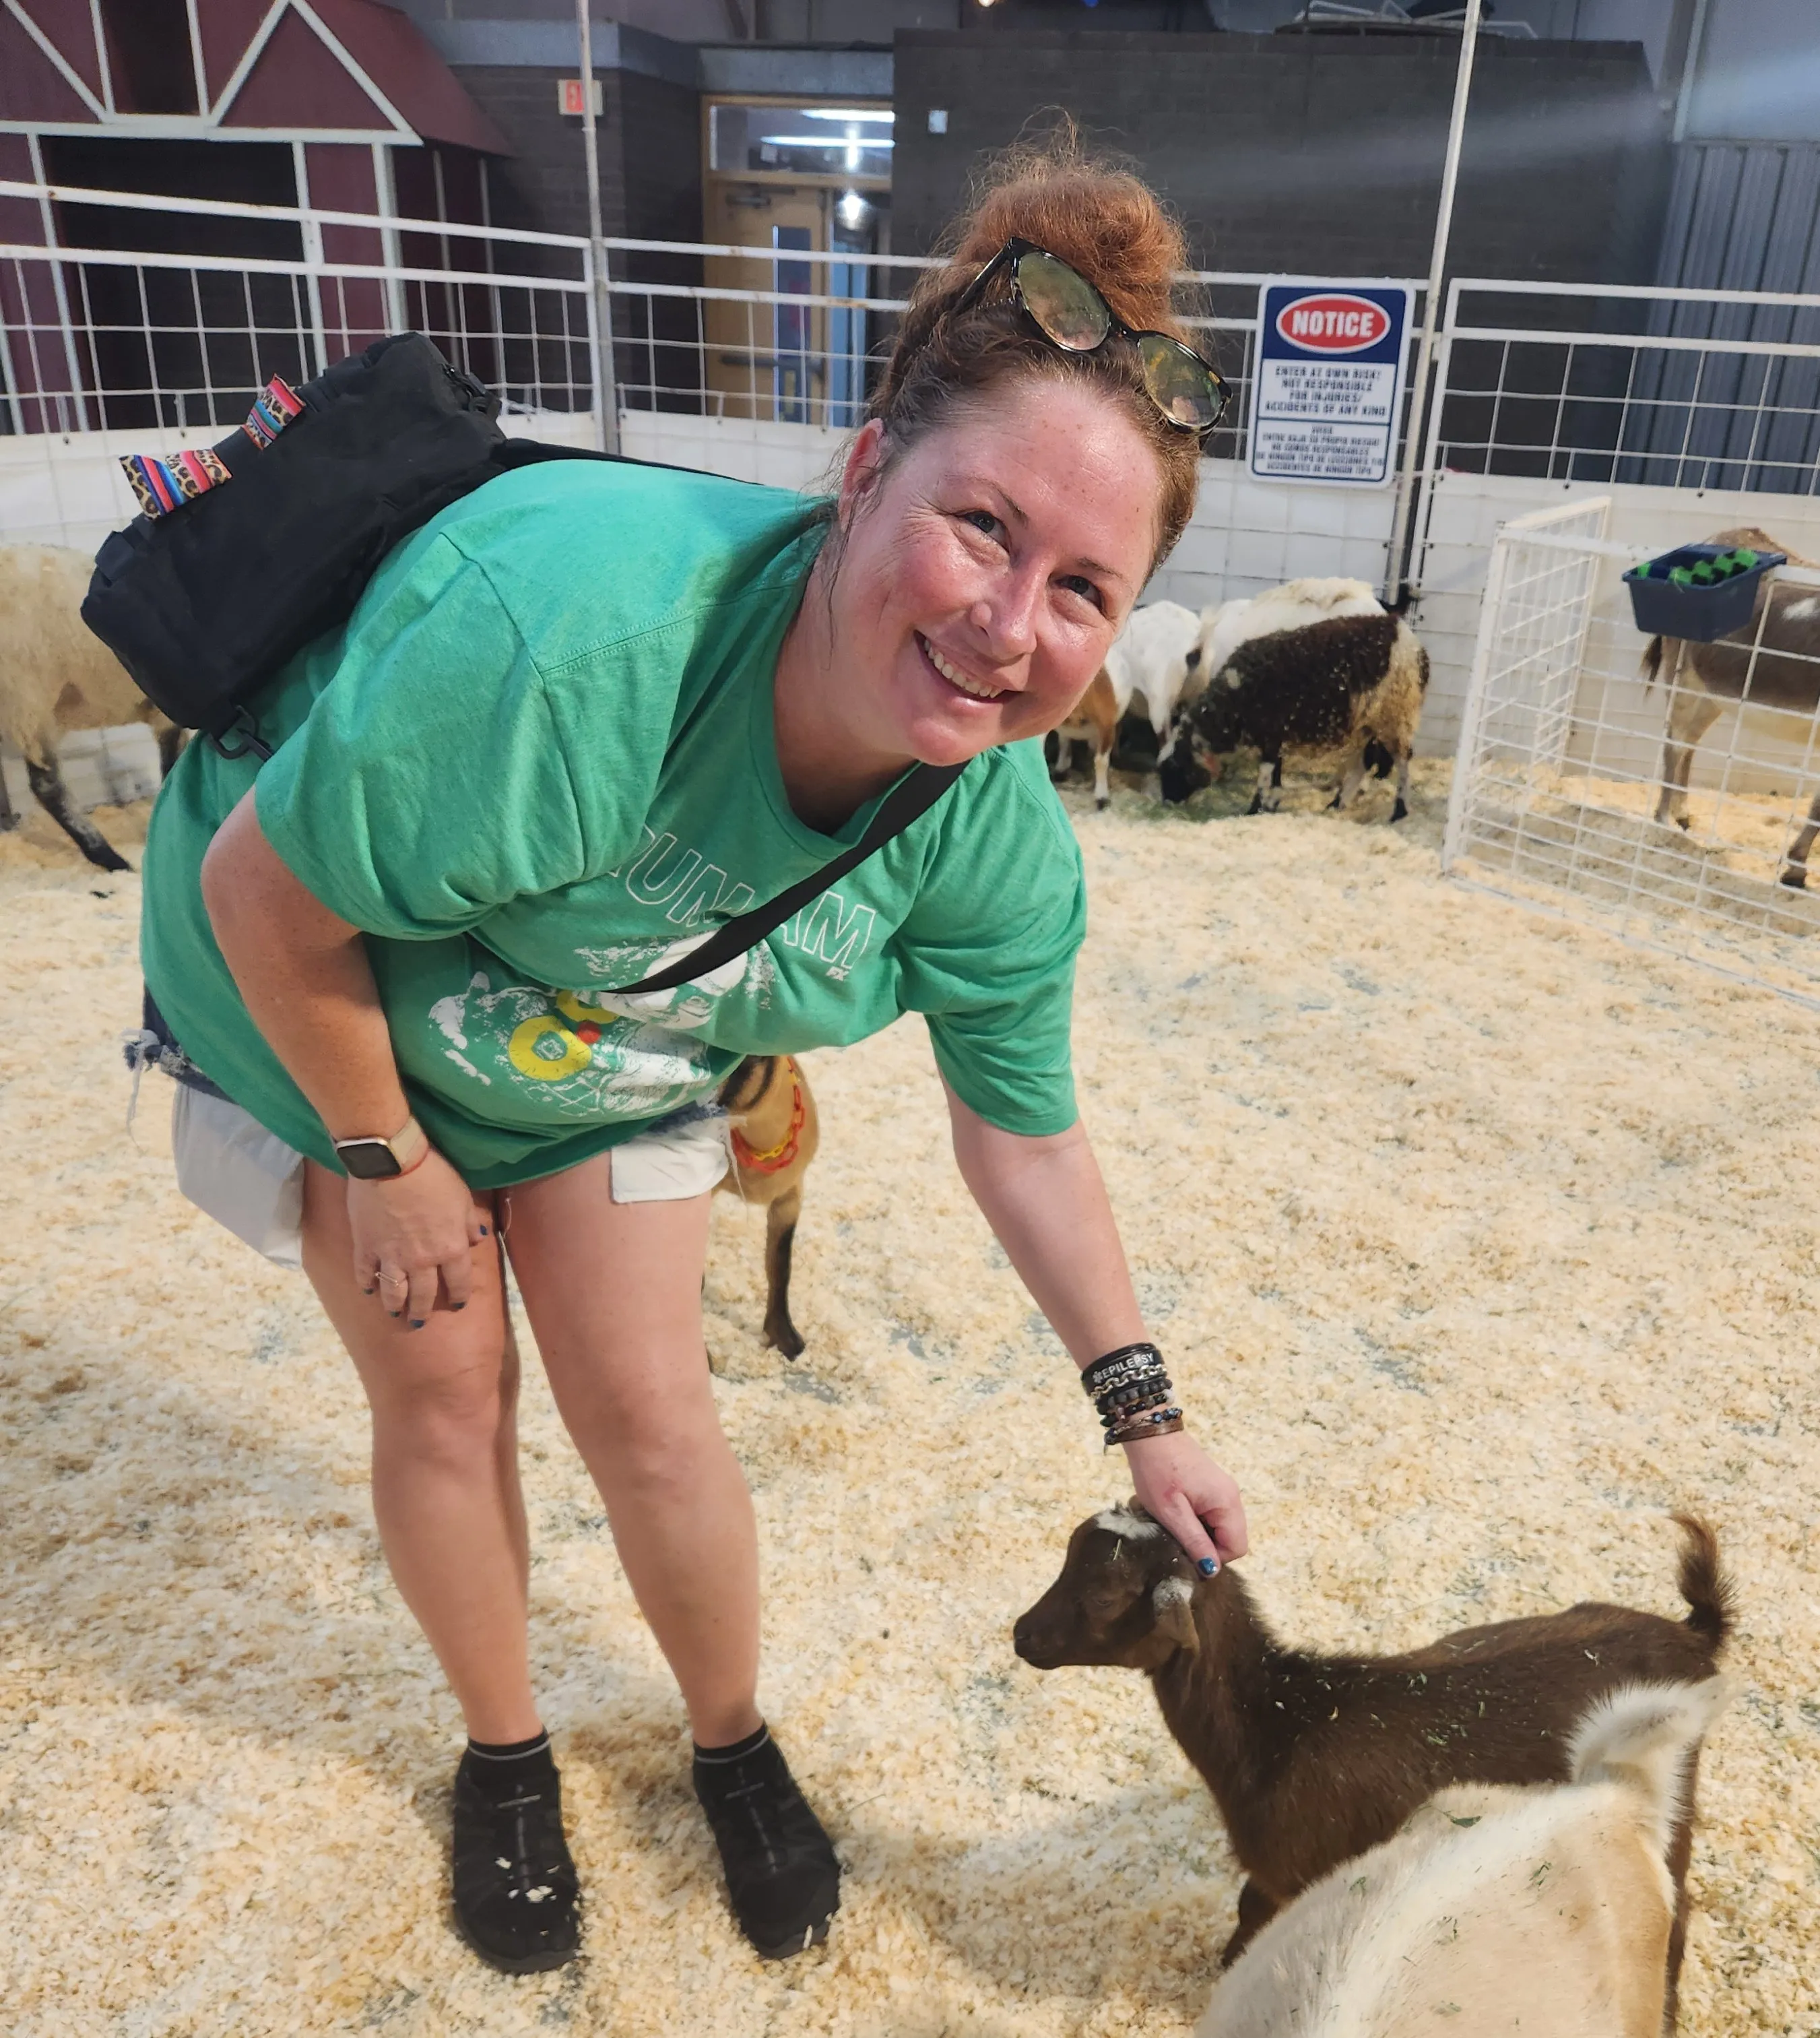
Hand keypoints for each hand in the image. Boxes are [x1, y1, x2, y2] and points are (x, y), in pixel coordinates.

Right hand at [347, 1146, 490, 1326]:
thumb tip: (478, 1240)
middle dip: (423, 1311)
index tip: (458, 1304)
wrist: (392, 1164)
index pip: (459, 1282)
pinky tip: (367, 1290)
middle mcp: (422, 1261)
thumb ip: (470, 1223)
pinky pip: (365, 1273)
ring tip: (395, 1313)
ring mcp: (391, 1257)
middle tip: (419, 1321)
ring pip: (393, 1292)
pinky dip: (366, 1283)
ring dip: (395, 1306)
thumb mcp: (463, 1198)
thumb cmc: (434, 1176)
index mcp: (450, 1249)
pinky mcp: (365, 1247)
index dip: (460, 1295)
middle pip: (424, 1295)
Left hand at [1125, 1430, 1247, 1573]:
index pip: (1237, 1548)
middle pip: (1231, 1538)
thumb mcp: (1172, 1512)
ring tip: (1175, 1522)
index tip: (1187, 1551)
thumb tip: (1212, 1570)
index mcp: (1227, 1503)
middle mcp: (1232, 1496)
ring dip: (1201, 1532)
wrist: (1149, 1432)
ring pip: (1221, 1527)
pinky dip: (1198, 1520)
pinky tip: (1178, 1511)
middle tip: (1178, 1536)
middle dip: (1207, 1545)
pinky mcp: (1212, 1485)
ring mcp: (1223, 1489)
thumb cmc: (1157, 1471)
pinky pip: (1213, 1514)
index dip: (1214, 1557)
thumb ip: (1195, 1541)